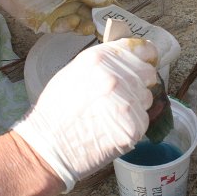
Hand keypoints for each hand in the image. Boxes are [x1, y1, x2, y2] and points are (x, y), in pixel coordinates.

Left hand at [0, 0, 115, 33]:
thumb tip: (106, 0)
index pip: (100, 3)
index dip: (110, 9)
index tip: (120, 16)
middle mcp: (74, 5)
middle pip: (93, 18)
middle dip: (102, 23)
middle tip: (111, 28)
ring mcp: (61, 16)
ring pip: (81, 26)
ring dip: (88, 27)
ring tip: (92, 26)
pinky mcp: (47, 25)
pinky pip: (62, 29)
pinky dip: (69, 27)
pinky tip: (73, 21)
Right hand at [13, 38, 158, 191]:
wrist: (48, 146)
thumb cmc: (56, 111)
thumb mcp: (74, 72)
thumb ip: (103, 63)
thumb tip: (127, 60)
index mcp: (100, 59)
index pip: (142, 49)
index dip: (145, 56)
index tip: (147, 61)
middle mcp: (116, 77)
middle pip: (148, 74)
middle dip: (139, 82)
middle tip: (122, 95)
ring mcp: (127, 102)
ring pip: (147, 97)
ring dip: (135, 104)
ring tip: (111, 114)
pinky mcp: (133, 126)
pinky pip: (143, 120)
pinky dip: (132, 124)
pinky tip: (112, 128)